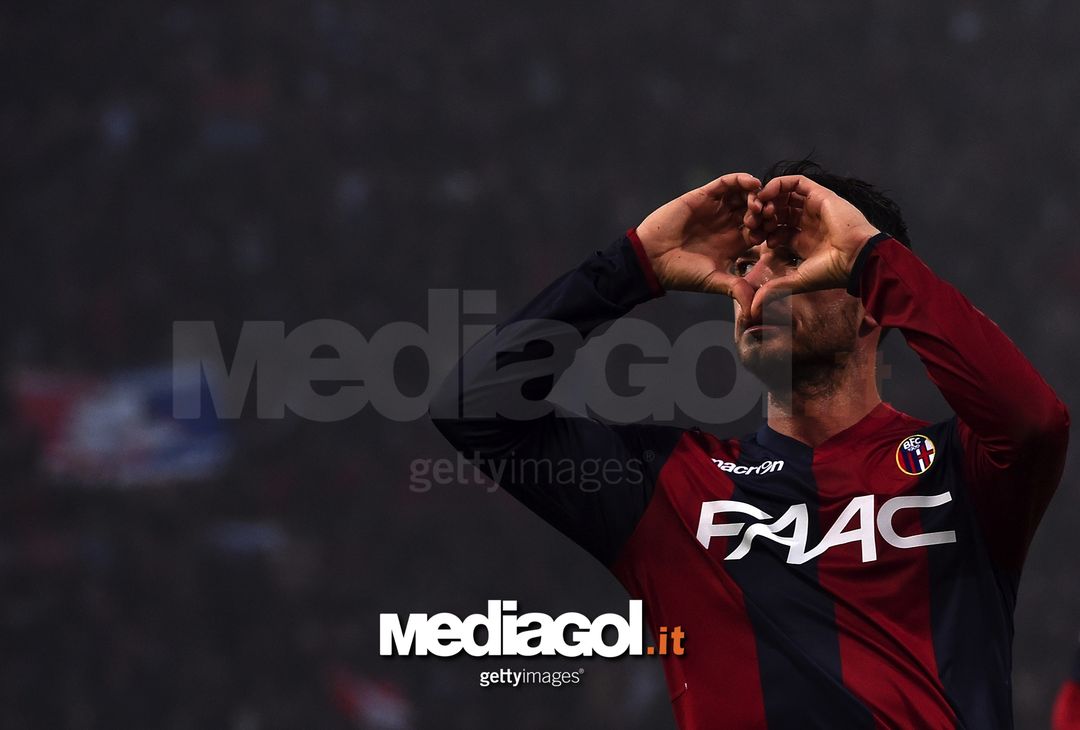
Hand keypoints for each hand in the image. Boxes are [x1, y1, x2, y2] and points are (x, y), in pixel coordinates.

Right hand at [635, 172, 759, 312]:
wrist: (652, 259)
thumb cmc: (681, 273)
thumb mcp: (713, 281)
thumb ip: (736, 289)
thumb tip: (756, 309)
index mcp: (734, 244)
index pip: (762, 232)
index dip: (771, 231)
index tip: (774, 235)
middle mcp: (727, 224)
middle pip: (756, 211)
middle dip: (766, 212)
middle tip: (770, 216)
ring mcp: (717, 209)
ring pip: (744, 195)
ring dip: (756, 196)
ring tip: (760, 202)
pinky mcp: (704, 196)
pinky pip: (727, 183)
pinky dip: (741, 179)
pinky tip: (753, 183)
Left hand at [742, 175, 879, 320]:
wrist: (857, 257)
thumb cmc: (832, 272)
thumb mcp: (796, 281)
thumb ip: (773, 290)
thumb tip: (751, 311)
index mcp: (803, 241)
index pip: (776, 231)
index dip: (761, 234)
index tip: (752, 241)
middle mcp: (808, 223)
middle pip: (777, 213)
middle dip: (760, 217)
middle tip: (750, 224)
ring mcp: (813, 207)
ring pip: (783, 196)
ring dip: (766, 201)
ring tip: (756, 210)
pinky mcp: (820, 194)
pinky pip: (795, 182)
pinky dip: (777, 185)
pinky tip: (765, 196)